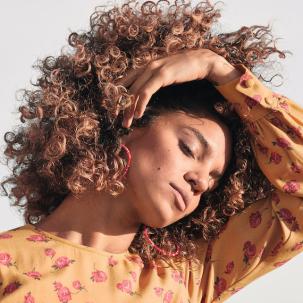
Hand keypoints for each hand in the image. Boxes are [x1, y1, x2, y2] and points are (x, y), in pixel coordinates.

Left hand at [115, 49, 241, 127]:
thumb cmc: (184, 70)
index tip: (114, 109)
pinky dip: (140, 104)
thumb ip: (154, 80)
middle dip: (119, 105)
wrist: (202, 60)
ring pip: (134, 91)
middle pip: (126, 87)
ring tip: (125, 122)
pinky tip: (137, 115)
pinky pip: (146, 91)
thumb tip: (146, 94)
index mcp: (145, 67)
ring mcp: (153, 69)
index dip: (118, 95)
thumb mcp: (165, 75)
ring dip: (128, 108)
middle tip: (116, 119)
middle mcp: (146, 66)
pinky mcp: (162, 74)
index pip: (125, 81)